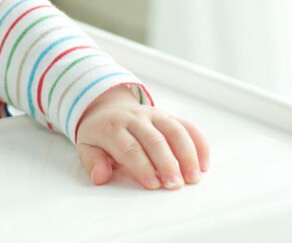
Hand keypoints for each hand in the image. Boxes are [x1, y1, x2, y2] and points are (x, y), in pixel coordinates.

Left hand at [74, 86, 209, 190]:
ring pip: (175, 131)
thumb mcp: (87, 146)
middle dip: (167, 163)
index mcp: (113, 127)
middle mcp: (136, 118)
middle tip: (175, 185)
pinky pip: (187, 126)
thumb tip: (100, 176)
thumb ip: (93, 162)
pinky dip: (199, 143)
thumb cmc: (100, 134)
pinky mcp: (169, 116)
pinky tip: (204, 164)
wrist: (108, 106)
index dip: (143, 166)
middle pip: (155, 140)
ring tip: (194, 178)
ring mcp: (154, 115)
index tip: (154, 185)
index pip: (130, 147)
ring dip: (187, 155)